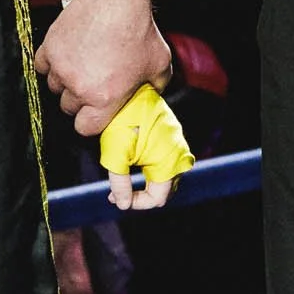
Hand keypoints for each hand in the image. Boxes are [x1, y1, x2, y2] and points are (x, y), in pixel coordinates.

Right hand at [37, 0, 171, 138]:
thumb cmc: (139, 29)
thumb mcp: (160, 63)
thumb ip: (156, 85)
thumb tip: (153, 94)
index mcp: (105, 98)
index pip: (85, 128)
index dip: (90, 121)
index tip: (95, 112)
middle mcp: (79, 87)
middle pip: (68, 107)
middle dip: (80, 98)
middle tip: (92, 82)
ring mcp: (61, 68)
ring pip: (55, 86)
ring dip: (65, 80)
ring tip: (82, 64)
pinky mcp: (50, 48)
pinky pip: (42, 66)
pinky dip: (51, 62)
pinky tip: (67, 54)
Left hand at [98, 83, 195, 209]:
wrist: (128, 89)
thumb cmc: (121, 122)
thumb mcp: (115, 156)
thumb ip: (120, 185)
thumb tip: (123, 205)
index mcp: (169, 161)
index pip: (157, 198)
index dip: (137, 203)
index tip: (118, 198)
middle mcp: (178, 151)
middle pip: (165, 188)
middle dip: (142, 193)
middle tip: (118, 192)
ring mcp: (176, 139)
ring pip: (165, 173)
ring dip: (146, 180)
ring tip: (123, 176)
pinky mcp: (171, 130)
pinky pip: (165, 156)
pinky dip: (150, 165)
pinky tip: (132, 160)